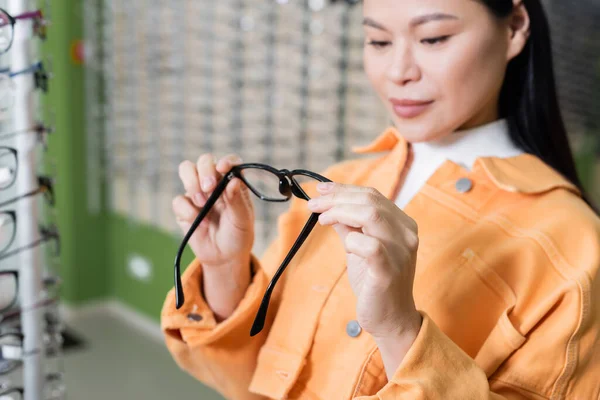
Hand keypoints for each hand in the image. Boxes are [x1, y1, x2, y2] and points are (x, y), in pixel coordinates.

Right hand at [172, 153, 254, 268]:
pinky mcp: (184, 207)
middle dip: (204, 170)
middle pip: (204, 161)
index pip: (228, 162)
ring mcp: (197, 193)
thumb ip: (237, 201)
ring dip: (192, 183)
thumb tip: (233, 180)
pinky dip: (188, 211)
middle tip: (209, 188)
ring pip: (186, 170)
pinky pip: (178, 200)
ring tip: (202, 203)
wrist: (224, 257)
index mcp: (232, 182)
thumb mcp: (243, 220)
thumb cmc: (238, 235)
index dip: (225, 161)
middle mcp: (214, 183)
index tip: (223, 168)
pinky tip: (200, 223)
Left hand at [307, 182, 421, 339]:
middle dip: (337, 198)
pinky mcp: (389, 271)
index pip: (373, 195)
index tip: (320, 190)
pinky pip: (371, 245)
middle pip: (370, 200)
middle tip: (313, 204)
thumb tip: (328, 205)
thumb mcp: (360, 248)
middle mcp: (406, 234)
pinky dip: (352, 239)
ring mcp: (401, 251)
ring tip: (321, 218)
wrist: (391, 319)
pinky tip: (344, 243)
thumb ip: (349, 226)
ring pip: (371, 215)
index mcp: (402, 224)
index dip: (344, 189)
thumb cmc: (375, 283)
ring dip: (340, 211)